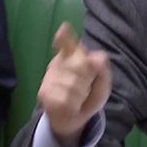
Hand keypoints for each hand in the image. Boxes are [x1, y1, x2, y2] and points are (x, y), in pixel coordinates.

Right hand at [37, 22, 111, 146]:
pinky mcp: (44, 94)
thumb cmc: (89, 94)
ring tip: (78, 97)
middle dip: (89, 77)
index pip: (67, 43)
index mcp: (72, 56)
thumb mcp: (103, 83)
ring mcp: (49, 78)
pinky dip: (73, 104)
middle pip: (81, 65)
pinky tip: (70, 104)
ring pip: (74, 84)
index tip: (64, 29)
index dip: (65, 37)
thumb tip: (96, 58)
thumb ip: (103, 69)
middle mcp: (58, 63)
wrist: (73, 118)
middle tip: (87, 85)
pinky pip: (65, 99)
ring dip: (81, 94)